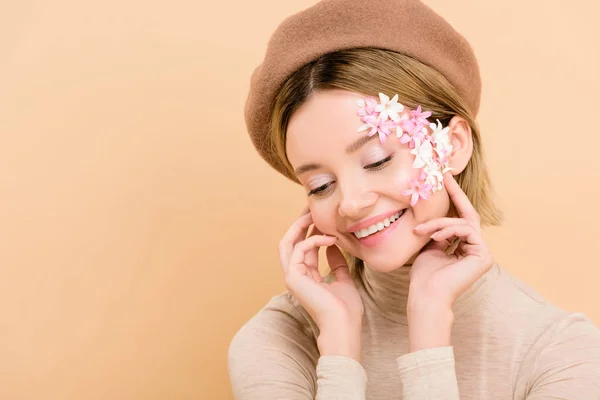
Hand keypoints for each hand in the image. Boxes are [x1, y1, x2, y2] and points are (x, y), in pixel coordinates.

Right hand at [278, 207, 363, 360]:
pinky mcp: (293, 277)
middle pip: (290, 240)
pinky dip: (313, 240)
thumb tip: (335, 245)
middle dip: (300, 222)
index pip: (303, 245)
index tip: (322, 216)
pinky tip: (330, 238)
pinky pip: (299, 249)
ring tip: (314, 215)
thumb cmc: (345, 308)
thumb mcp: (343, 278)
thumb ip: (337, 262)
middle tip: (311, 207)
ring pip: (287, 242)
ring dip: (300, 226)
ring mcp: (292, 276)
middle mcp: (296, 274)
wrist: (343, 325)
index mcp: (306, 275)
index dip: (311, 229)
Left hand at [407, 174, 493, 350]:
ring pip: (463, 223)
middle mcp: (476, 249)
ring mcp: (483, 253)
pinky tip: (435, 237)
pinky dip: (449, 230)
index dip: (455, 199)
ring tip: (422, 230)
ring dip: (440, 223)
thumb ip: (437, 231)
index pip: (460, 219)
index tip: (444, 180)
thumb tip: (436, 215)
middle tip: (444, 177)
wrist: (426, 294)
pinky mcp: (484, 256)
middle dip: (456, 195)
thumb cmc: (424, 276)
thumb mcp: (429, 246)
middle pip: (467, 216)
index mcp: (464, 247)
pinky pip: (467, 231)